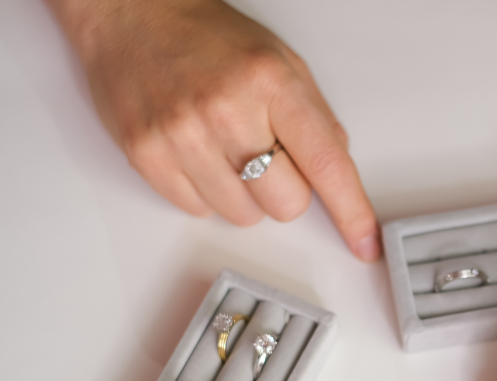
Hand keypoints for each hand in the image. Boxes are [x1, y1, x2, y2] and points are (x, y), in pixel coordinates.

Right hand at [54, 0, 378, 259]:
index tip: (365, 242)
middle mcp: (227, 110)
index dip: (351, 211)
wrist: (131, 14)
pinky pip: (197, 210)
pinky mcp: (147, 154)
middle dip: (285, 190)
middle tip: (266, 155)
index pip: (326, 164)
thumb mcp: (280, 61)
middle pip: (286, 205)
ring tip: (225, 149)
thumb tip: (336, 168)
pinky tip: (198, 153)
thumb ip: (314, 117)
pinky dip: (205, 192)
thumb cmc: (207, 37)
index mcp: (271, 83)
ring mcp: (183, 135)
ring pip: (243, 216)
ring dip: (243, 194)